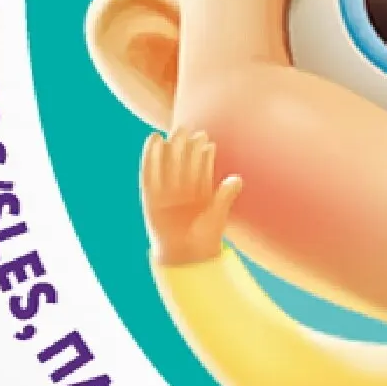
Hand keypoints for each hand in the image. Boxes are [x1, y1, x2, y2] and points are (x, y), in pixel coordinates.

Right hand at [142, 126, 242, 267]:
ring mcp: (166, 194)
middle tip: (187, 129)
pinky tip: (152, 143)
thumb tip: (237, 179)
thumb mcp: (216, 215)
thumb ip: (224, 196)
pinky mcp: (150, 198)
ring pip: (166, 167)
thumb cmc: (204, 238)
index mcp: (200, 192)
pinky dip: (149, 159)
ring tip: (170, 133)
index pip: (201, 168)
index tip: (207, 138)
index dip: (203, 153)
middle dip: (184, 146)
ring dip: (167, 150)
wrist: (186, 257)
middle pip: (183, 163)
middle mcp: (183, 191)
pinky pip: (149, 175)